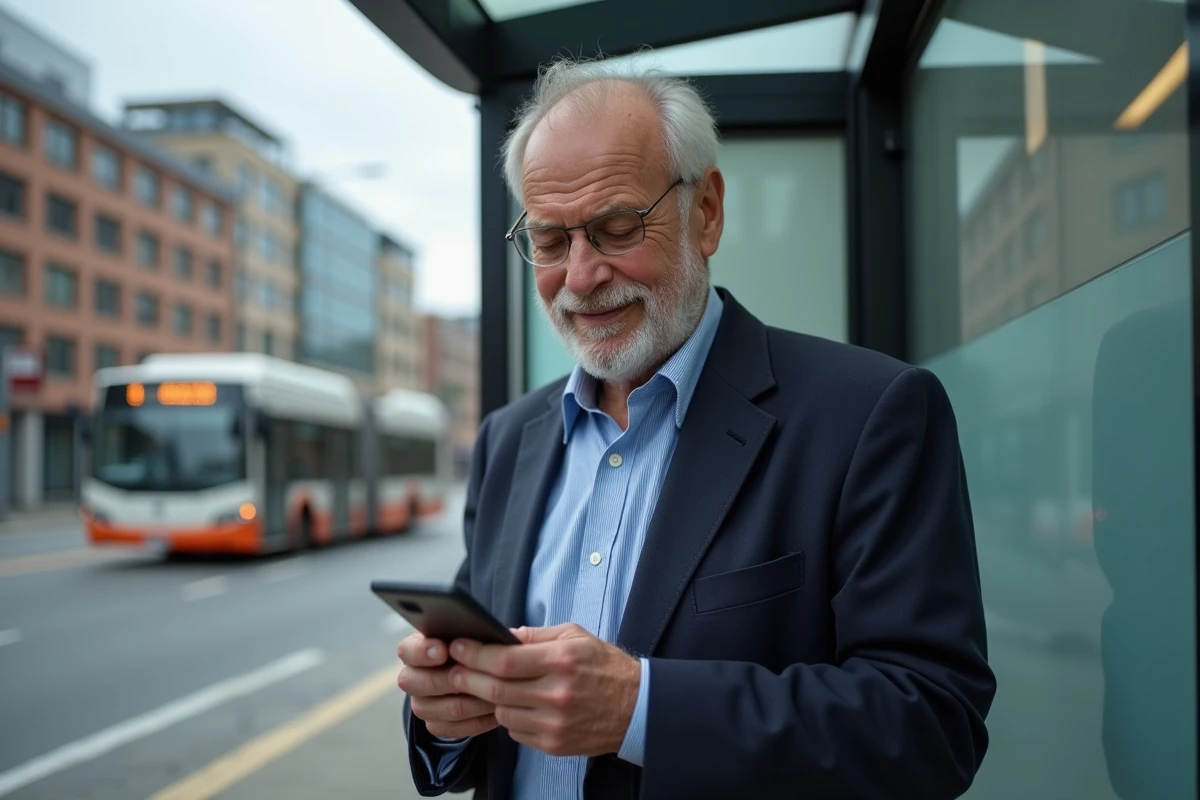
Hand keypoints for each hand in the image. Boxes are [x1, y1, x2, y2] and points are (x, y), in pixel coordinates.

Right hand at [397, 632, 498, 738]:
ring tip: (499, 692)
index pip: (407, 651)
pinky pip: (455, 728)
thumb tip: (486, 632)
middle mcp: (412, 679)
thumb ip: (469, 632)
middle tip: (478, 675)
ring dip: (475, 701)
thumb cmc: (470, 645)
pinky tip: (497, 709)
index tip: (443, 651)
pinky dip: (480, 720)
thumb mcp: (467, 633)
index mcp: (413, 650)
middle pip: (422, 684)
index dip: (423, 652)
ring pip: (446, 708)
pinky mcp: (435, 725)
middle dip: (452, 679)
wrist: (472, 671)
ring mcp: (421, 705)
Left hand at [448, 623, 640, 757]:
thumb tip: (501, 635)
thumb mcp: (576, 638)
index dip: (475, 654)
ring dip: (490, 700)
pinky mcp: (554, 744)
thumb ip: (536, 636)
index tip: (458, 646)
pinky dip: (510, 718)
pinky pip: (515, 732)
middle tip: (452, 669)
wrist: (638, 708)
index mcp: (562, 661)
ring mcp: (555, 723)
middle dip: (467, 678)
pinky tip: (517, 705)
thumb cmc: (605, 668)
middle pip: (496, 689)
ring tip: (489, 686)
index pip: (505, 660)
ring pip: (502, 712)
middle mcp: (557, 694)